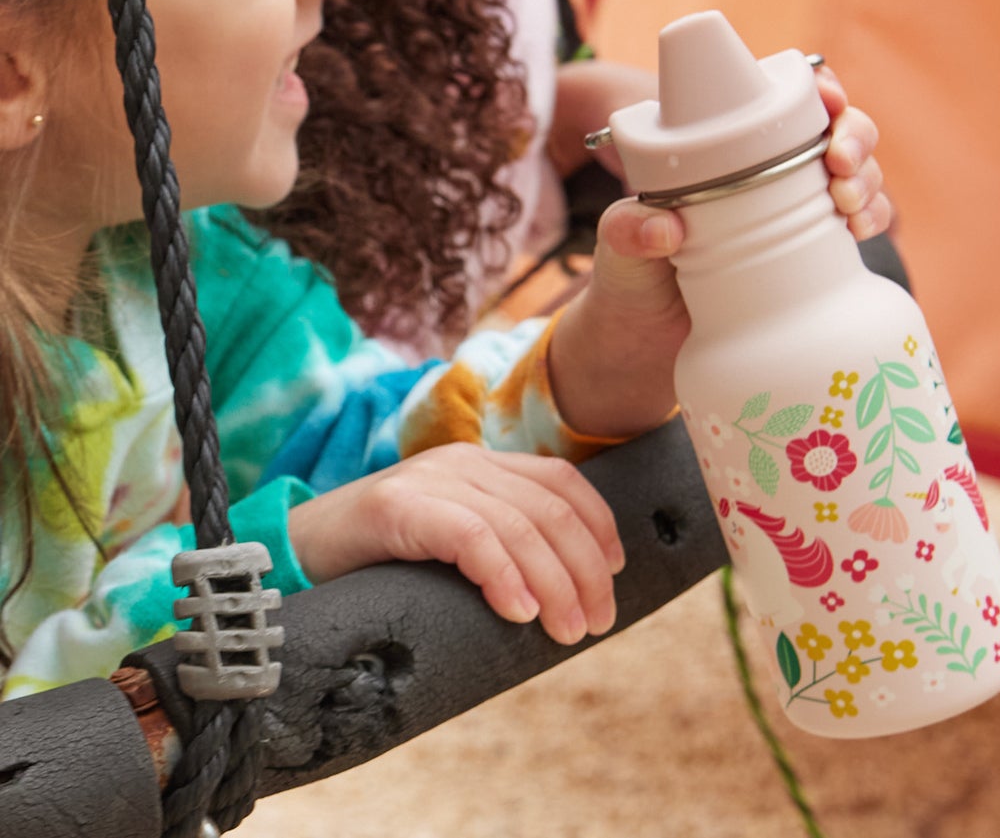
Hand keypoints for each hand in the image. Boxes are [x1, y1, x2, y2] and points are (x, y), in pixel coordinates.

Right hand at [287, 442, 623, 645]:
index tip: (618, 571)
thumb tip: (558, 600)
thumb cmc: (376, 565)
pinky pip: (469, 535)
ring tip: (568, 629)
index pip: (559, 480)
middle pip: (548, 506)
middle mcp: (462, 462)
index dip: (597, 524)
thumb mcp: (446, 550)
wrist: (289, 555)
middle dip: (585, 566)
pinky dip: (502, 574)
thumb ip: (493, 551)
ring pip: (517, 524)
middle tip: (598, 621)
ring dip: (554, 582)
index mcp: (479, 466)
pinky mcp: (398, 506)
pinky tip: (519, 612)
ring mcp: (430, 479)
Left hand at [546, 67, 891, 437]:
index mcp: (727, 147)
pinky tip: (862, 231)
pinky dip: (873, 218)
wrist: (652, 349)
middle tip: (841, 164)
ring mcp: (799, 210)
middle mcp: (770, 170)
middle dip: (855, 135)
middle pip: (836, 129)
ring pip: (857, 173)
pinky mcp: (818, 253)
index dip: (818, 88)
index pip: (784, 97)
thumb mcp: (619, 247)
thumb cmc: (632, 279)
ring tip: (849, 204)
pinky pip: (862, 222)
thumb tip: (665, 228)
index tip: (827, 100)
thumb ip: (627, 230)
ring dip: (869, 179)